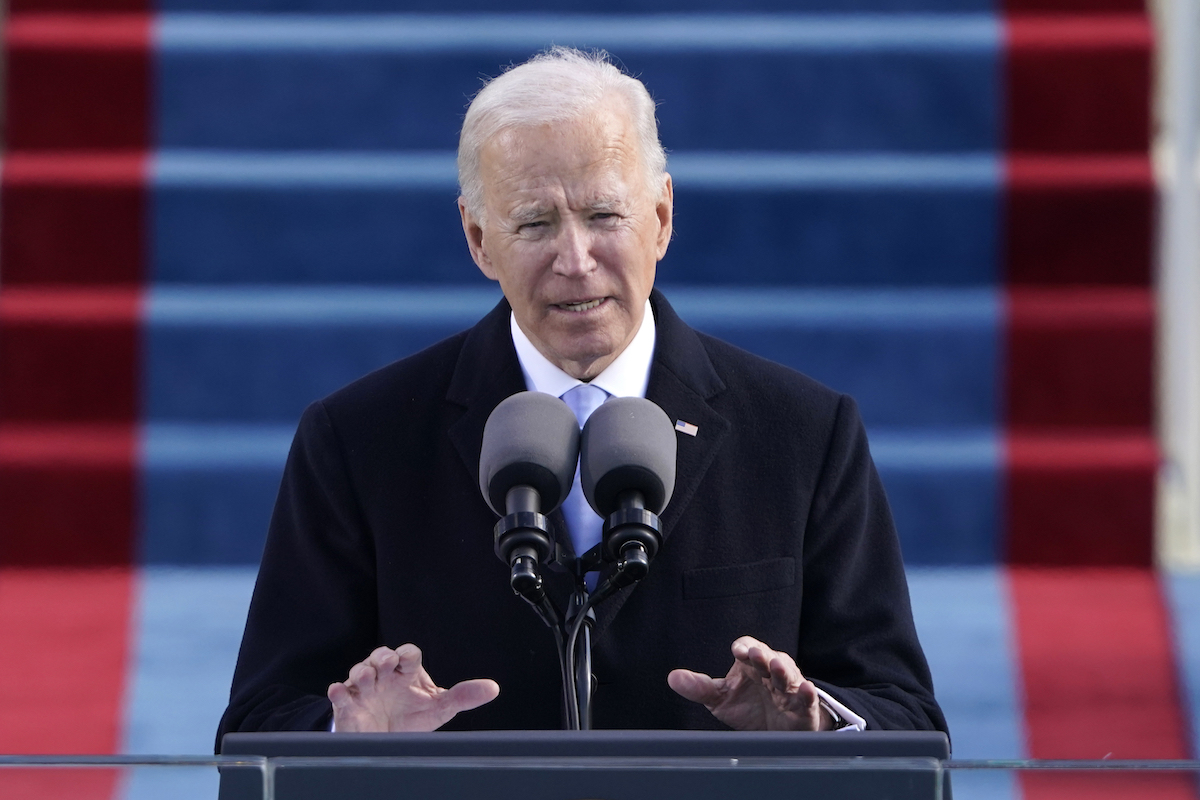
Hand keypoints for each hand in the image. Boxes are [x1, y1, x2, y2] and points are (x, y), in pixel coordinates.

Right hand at [327, 643, 499, 731]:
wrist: (386, 739)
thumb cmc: (412, 715)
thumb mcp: (439, 707)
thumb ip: (464, 696)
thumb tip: (493, 688)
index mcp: (407, 672)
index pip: (408, 654)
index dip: (407, 654)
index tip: (408, 661)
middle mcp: (385, 676)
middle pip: (381, 655)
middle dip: (382, 657)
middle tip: (386, 664)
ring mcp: (365, 689)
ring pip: (359, 671)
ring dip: (362, 672)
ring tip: (367, 679)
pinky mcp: (348, 705)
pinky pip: (339, 694)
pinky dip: (338, 691)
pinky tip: (340, 691)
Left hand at [667, 636, 832, 730]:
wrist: (776, 732)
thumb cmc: (749, 707)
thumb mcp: (721, 698)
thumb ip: (700, 688)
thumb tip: (673, 677)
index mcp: (751, 665)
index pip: (748, 647)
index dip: (745, 647)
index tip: (738, 651)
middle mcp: (771, 672)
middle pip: (769, 657)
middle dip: (762, 655)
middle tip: (756, 655)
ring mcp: (789, 688)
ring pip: (788, 674)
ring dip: (783, 670)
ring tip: (776, 667)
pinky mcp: (803, 707)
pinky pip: (807, 698)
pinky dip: (807, 694)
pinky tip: (806, 690)